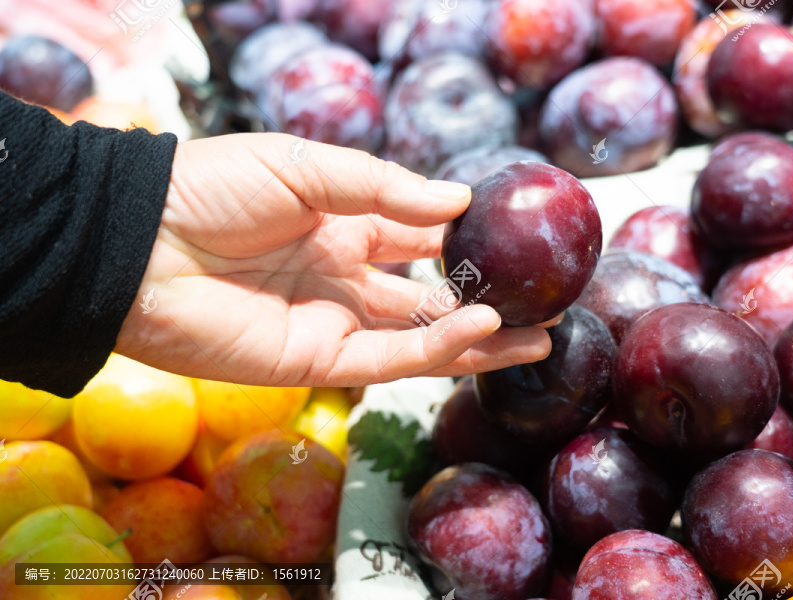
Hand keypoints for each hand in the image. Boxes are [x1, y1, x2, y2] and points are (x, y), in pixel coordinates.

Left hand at [115, 133, 551, 386]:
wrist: (140, 242)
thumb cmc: (213, 187)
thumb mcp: (306, 166)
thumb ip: (383, 188)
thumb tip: (458, 205)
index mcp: (341, 224)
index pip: (417, 236)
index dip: (465, 242)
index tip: (516, 242)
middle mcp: (345, 276)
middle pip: (429, 296)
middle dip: (485, 302)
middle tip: (544, 305)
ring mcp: (334, 321)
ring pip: (420, 338)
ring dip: (479, 339)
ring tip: (539, 336)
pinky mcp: (316, 360)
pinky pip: (389, 360)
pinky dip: (438, 349)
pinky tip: (483, 329)